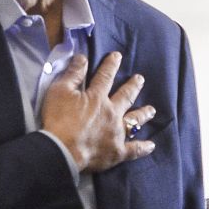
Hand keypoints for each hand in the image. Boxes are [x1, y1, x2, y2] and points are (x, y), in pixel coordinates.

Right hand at [41, 52, 155, 172]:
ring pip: (134, 121)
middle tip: (140, 79)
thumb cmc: (58, 120)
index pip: (106, 76)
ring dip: (143, 114)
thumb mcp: (59, 91)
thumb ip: (72, 74)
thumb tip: (82, 57)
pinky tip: (151, 145)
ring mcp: (116, 133)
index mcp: (97, 97)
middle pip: (125, 96)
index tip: (117, 56)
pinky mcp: (117, 152)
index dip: (111, 64)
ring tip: (151, 110)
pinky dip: (143, 147)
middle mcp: (111, 112)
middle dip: (133, 86)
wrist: (61, 150)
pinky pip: (134, 149)